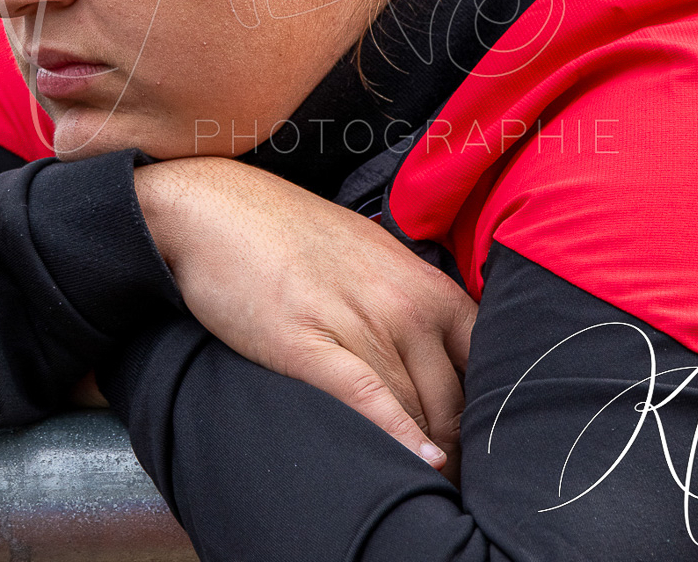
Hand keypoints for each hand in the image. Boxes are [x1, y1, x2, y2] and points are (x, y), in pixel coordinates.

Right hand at [133, 157, 476, 476]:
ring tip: (429, 488)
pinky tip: (418, 463)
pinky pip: (368, 399)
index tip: (477, 440)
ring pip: (413, 409)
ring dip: (425, 452)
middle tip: (452, 480)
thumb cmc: (288, 231)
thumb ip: (408, 297)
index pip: (484, 361)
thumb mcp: (369, 252)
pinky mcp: (308, 346)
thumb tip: (433, 351)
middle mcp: (403, 304)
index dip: (484, 408)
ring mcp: (357, 324)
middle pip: (451, 399)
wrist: (213, 210)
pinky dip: (397, 436)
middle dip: (455, 444)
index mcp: (424, 283)